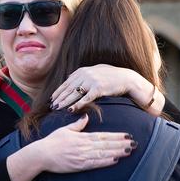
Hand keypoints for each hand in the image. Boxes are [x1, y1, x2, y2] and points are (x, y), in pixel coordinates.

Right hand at [6, 114, 136, 180]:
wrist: (41, 155)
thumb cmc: (52, 142)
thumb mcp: (65, 130)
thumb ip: (78, 125)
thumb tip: (86, 117)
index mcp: (83, 137)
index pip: (104, 136)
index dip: (117, 136)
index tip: (128, 135)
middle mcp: (84, 146)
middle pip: (107, 144)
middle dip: (122, 144)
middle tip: (135, 143)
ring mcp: (82, 156)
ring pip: (104, 154)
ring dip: (118, 152)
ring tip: (129, 150)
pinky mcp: (79, 166)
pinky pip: (95, 164)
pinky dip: (106, 162)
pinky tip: (116, 160)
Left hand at [50, 64, 164, 115]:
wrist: (127, 79)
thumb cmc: (112, 76)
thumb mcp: (96, 71)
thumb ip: (83, 74)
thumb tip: (71, 78)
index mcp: (82, 70)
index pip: (66, 82)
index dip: (59, 91)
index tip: (52, 98)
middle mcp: (85, 74)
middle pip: (68, 88)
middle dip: (59, 97)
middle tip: (52, 106)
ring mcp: (91, 81)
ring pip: (74, 93)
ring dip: (64, 102)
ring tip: (57, 108)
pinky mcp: (98, 89)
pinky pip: (85, 99)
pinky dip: (77, 105)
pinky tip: (70, 110)